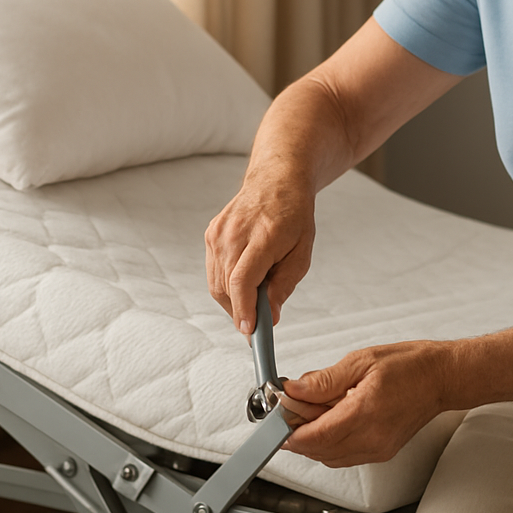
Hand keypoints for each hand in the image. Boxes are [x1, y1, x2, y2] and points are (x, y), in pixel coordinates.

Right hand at [204, 173, 315, 335]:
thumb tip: (269, 317)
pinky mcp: (210, 234)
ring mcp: (218, 233)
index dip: (244, 309)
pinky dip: (227, 283)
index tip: (250, 331)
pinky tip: (245, 277)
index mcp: (262, 235)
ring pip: (217, 283)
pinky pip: (214, 271)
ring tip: (255, 295)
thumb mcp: (302, 252)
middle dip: (241, 311)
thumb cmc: (294, 216)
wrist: (276, 181)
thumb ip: (284, 285)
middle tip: (258, 322)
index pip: (242, 280)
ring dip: (233, 300)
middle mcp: (234, 233)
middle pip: (226, 286)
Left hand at [280, 340, 451, 466]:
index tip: (278, 416)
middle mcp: (372, 439)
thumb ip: (325, 379)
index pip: (315, 436)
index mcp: (365, 412)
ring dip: (314, 440)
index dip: (289, 430)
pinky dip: (331, 443)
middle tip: (292, 407)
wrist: (442, 378)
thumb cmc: (410, 365)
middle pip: (318, 451)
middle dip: (298, 433)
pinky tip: (333, 420)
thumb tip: (295, 389)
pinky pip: (345, 456)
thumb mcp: (362, 360)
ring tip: (314, 410)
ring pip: (329, 458)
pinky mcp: (382, 453)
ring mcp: (378, 450)